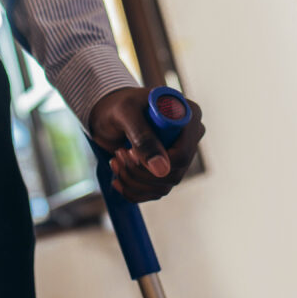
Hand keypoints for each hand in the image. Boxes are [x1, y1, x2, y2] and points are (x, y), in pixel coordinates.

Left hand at [88, 87, 204, 202]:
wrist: (107, 114)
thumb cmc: (117, 105)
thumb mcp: (126, 114)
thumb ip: (143, 138)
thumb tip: (162, 170)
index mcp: (188, 115)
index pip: (182, 155)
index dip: (155, 161)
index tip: (129, 152)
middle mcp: (189, 137)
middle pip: (173, 174)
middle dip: (139, 172)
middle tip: (118, 155)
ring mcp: (180, 156)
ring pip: (163, 187)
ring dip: (132, 181)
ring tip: (116, 160)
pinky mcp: (167, 169)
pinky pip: (154, 192)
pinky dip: (132, 190)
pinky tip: (117, 177)